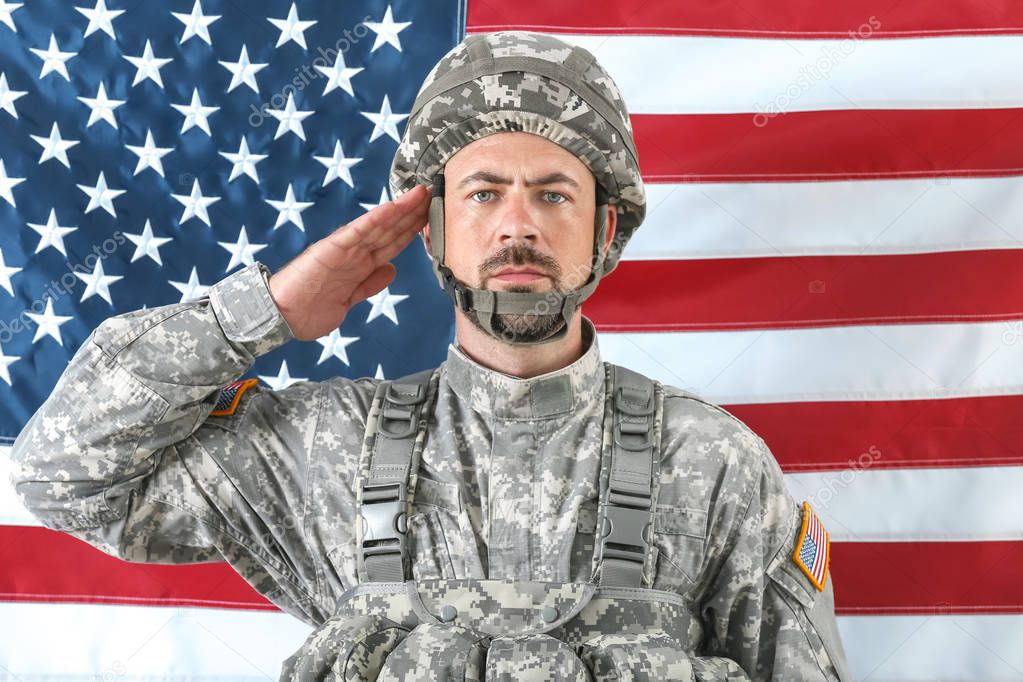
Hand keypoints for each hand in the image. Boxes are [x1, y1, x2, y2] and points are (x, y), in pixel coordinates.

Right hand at [268, 184, 430, 340]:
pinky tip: (394, 207)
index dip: (411, 230)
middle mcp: (354, 253)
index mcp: (359, 264)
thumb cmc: (309, 310)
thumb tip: (391, 270)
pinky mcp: (331, 248)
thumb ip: (370, 283)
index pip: (391, 243)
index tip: (430, 217)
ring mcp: (344, 249)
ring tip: (421, 194)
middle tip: (434, 195)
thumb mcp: (349, 299)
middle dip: (413, 214)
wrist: (280, 317)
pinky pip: (359, 231)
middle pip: (390, 230)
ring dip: (401, 210)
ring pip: (379, 226)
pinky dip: (376, 218)